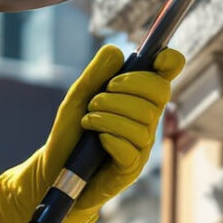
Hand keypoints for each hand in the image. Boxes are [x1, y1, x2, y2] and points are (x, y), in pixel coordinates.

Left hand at [0, 45, 184, 222]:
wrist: (53, 172)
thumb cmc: (70, 134)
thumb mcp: (77, 98)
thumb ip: (95, 74)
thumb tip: (116, 50)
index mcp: (138, 99)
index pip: (166, 75)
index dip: (170, 62)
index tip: (158, 59)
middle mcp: (146, 121)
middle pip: (159, 93)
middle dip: (125, 88)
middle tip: (97, 98)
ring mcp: (141, 146)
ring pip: (143, 121)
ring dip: (109, 115)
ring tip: (89, 121)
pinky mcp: (130, 169)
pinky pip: (131, 148)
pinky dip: (111, 137)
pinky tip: (98, 140)